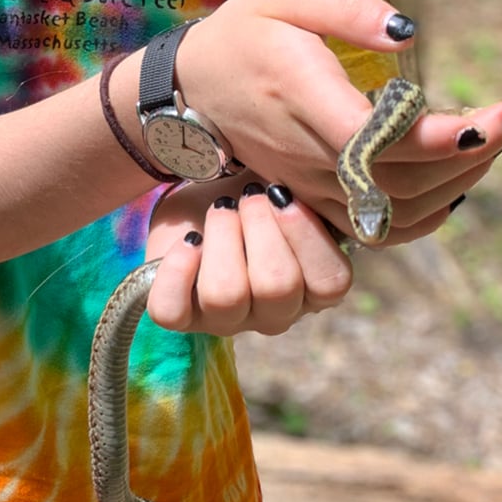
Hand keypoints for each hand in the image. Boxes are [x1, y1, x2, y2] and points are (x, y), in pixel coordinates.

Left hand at [145, 177, 350, 336]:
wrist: (201, 194)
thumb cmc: (252, 192)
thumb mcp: (286, 185)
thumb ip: (313, 193)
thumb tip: (329, 181)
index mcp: (314, 287)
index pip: (330, 283)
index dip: (307, 236)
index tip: (281, 194)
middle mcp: (275, 312)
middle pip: (276, 288)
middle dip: (259, 228)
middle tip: (247, 196)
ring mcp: (226, 320)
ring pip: (225, 297)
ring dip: (222, 238)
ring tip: (219, 209)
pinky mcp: (182, 317)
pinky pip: (171, 310)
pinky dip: (177, 269)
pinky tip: (188, 239)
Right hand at [171, 0, 501, 243]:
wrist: (187, 89)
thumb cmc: (242, 35)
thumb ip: (348, 12)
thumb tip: (410, 34)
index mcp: (303, 98)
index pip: (380, 138)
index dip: (442, 139)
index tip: (494, 117)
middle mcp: (307, 154)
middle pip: (400, 181)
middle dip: (467, 158)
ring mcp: (307, 183)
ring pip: (393, 210)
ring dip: (453, 185)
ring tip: (489, 144)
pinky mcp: (310, 196)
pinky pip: (374, 225)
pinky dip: (421, 215)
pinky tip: (453, 184)